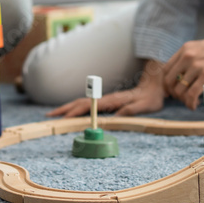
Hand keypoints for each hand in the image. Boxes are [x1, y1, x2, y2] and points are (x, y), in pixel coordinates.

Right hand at [47, 60, 166, 117]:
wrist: (154, 84)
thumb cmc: (150, 97)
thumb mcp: (145, 105)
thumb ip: (131, 110)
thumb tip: (117, 116)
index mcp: (112, 100)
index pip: (89, 106)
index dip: (76, 112)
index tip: (65, 118)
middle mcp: (106, 99)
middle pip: (80, 103)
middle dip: (64, 109)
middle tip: (49, 116)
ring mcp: (105, 99)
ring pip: (82, 102)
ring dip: (67, 108)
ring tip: (54, 114)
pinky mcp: (107, 101)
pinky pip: (87, 104)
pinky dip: (75, 108)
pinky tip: (71, 112)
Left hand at [163, 33, 203, 109]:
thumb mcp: (201, 47)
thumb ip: (189, 58)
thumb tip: (181, 74)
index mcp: (185, 49)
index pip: (165, 69)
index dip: (165, 83)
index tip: (171, 90)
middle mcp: (188, 56)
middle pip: (169, 81)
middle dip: (173, 93)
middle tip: (181, 98)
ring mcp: (197, 66)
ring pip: (180, 90)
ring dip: (183, 100)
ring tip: (190, 102)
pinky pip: (192, 94)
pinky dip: (191, 103)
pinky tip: (194, 105)